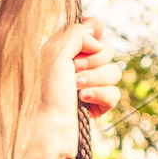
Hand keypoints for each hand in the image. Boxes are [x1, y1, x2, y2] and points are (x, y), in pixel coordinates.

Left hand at [29, 18, 122, 158]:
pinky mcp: (97, 106)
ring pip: (114, 71)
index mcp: (63, 48)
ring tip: (78, 89)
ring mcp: (89, 86)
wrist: (44, 129)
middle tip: (75, 69)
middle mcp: (77, 66)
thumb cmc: (43, 91)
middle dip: (95, 58)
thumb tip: (96, 36)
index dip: (95, 30)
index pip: (92, 29)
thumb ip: (77, 32)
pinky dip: (101, 96)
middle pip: (107, 48)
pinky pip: (114, 94)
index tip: (91, 34)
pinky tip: (85, 102)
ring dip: (96, 78)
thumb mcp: (55, 51)